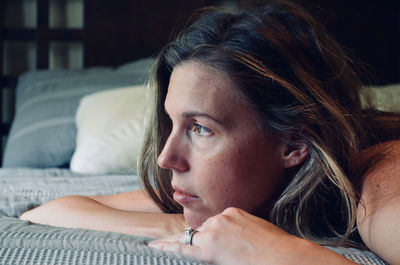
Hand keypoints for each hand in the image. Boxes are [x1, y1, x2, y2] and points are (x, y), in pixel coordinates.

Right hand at [149, 207, 356, 264]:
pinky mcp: (236, 210)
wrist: (283, 257)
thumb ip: (210, 256)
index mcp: (208, 250)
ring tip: (235, 245)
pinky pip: (225, 217)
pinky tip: (241, 235)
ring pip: (212, 225)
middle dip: (198, 242)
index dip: (165, 246)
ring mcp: (224, 217)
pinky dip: (228, 225)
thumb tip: (207, 250)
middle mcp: (212, 230)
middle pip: (196, 235)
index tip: (151, 244)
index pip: (180, 246)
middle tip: (211, 250)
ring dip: (217, 233)